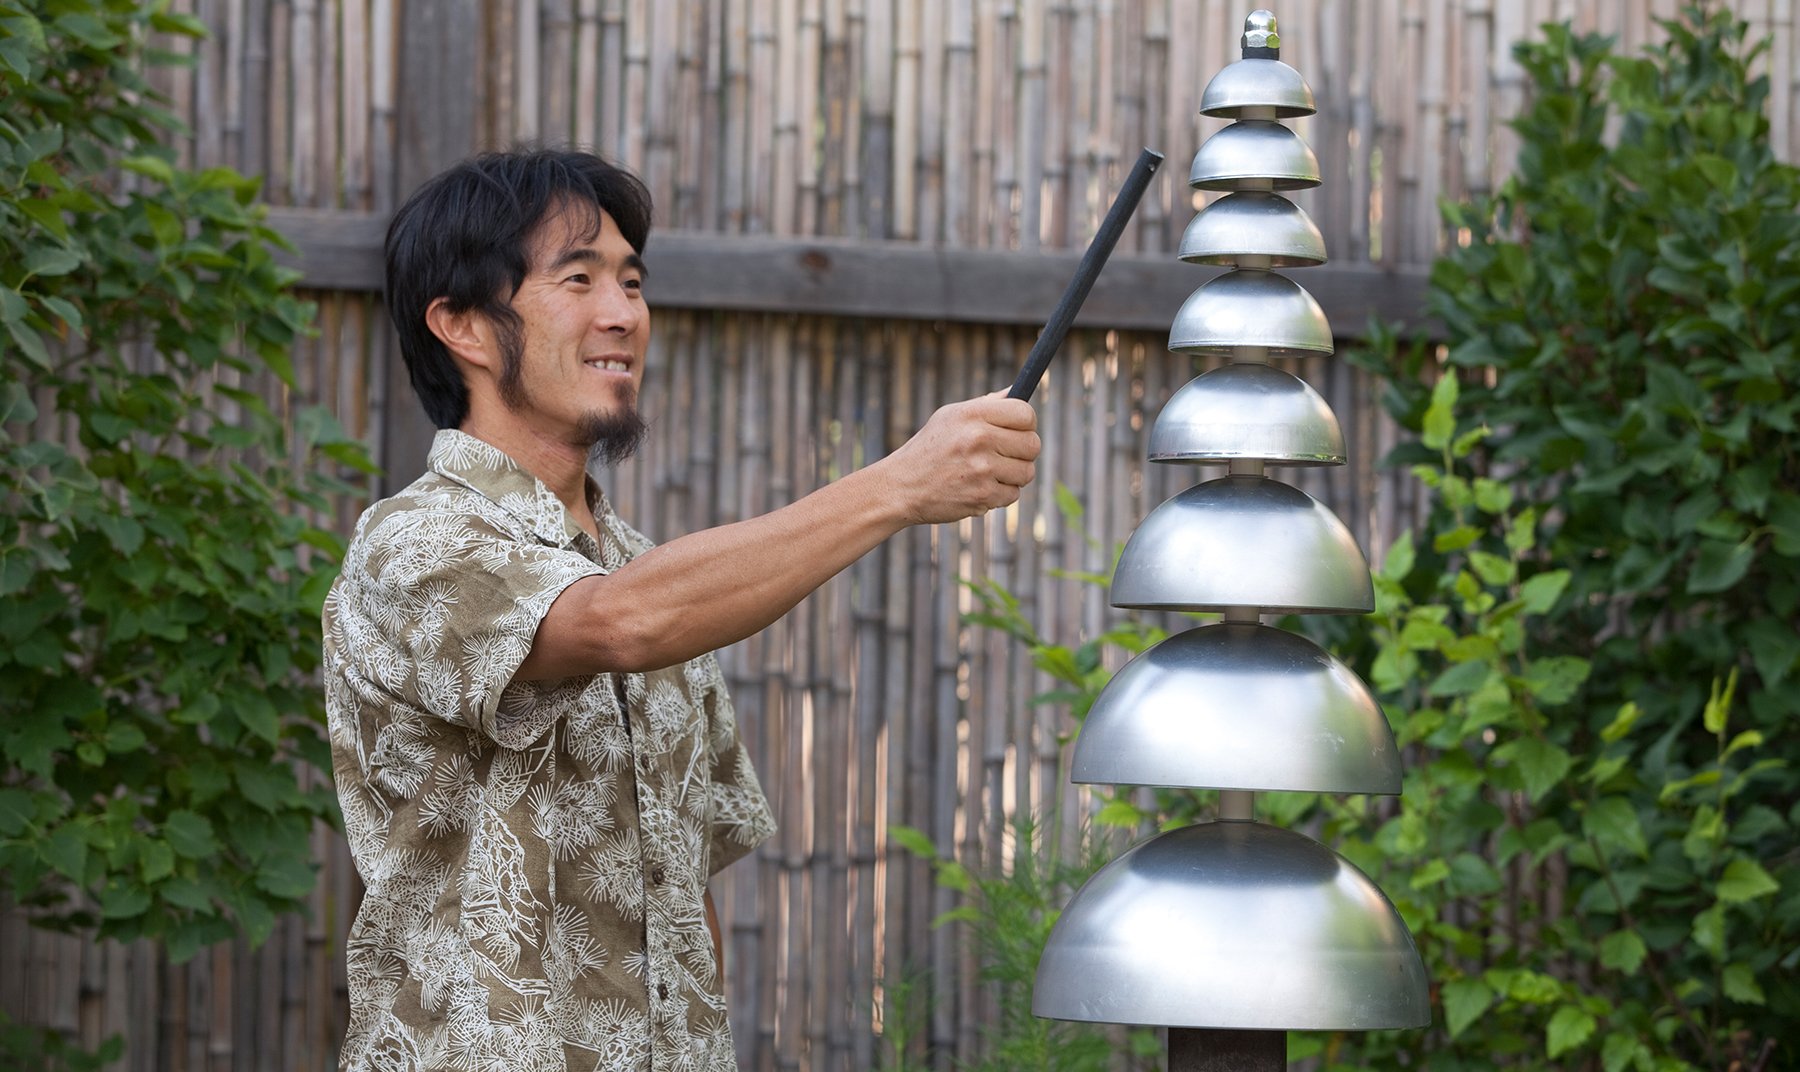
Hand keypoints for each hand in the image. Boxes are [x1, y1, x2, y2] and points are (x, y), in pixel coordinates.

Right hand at [879, 391, 1040, 525]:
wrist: (901, 487)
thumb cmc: (929, 449)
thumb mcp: (950, 417)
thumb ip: (986, 406)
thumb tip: (1017, 392)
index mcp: (972, 414)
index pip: (1025, 413)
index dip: (1027, 423)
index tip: (1020, 430)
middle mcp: (978, 438)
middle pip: (1032, 444)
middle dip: (1024, 452)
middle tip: (1007, 455)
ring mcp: (982, 469)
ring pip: (1026, 472)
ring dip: (1013, 476)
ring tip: (990, 473)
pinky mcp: (982, 495)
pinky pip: (1013, 494)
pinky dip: (1000, 495)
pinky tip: (979, 488)